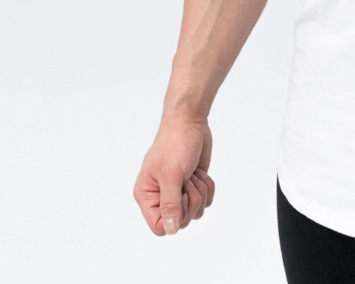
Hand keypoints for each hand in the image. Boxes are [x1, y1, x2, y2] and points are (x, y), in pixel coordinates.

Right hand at [133, 116, 214, 235]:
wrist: (190, 122)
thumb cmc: (175, 144)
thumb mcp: (171, 174)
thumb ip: (170, 204)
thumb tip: (170, 232)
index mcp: (147, 196)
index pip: (159, 227)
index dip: (174, 218)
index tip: (180, 197)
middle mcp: (161, 198)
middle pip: (181, 222)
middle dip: (191, 200)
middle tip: (187, 180)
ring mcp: (179, 192)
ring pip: (197, 212)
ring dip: (201, 192)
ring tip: (192, 174)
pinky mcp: (194, 186)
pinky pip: (207, 200)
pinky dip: (208, 186)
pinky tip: (199, 172)